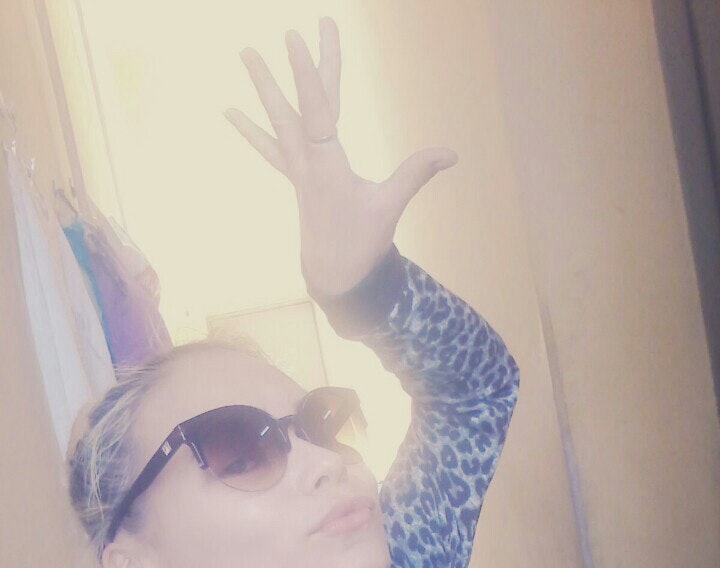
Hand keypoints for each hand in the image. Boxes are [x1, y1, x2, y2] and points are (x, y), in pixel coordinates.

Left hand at [224, 18, 456, 296]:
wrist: (334, 277)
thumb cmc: (362, 244)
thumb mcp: (390, 208)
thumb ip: (416, 174)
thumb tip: (452, 153)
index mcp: (329, 170)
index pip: (317, 114)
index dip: (308, 77)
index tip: (297, 42)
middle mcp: (307, 166)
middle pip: (301, 108)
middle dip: (295, 70)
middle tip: (288, 30)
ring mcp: (298, 171)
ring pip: (280, 121)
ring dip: (264, 88)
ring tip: (245, 53)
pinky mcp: (297, 177)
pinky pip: (271, 146)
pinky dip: (251, 128)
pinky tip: (230, 110)